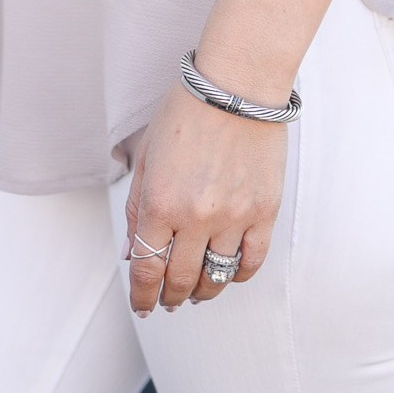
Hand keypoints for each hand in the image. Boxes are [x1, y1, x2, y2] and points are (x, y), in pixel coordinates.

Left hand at [124, 75, 285, 312]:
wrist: (236, 85)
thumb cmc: (185, 112)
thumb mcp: (147, 155)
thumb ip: (135, 207)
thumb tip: (129, 254)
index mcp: (159, 201)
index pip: (146, 268)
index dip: (142, 296)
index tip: (143, 307)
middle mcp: (195, 216)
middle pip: (180, 280)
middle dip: (169, 298)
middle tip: (167, 302)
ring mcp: (233, 216)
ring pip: (216, 277)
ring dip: (203, 292)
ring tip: (196, 293)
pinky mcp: (264, 211)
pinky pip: (251, 261)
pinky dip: (238, 275)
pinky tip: (228, 272)